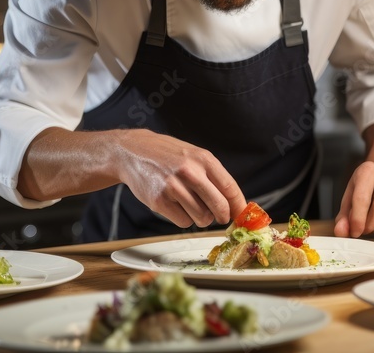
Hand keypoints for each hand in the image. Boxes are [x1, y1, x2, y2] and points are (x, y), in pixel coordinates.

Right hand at [114, 129, 246, 228]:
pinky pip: (183, 222)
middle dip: (222, 216)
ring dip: (200, 217)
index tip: (241, 215)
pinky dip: (183, 219)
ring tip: (190, 204)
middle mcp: (190, 172)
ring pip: (202, 218)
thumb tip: (233, 203)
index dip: (239, 206)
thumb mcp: (193, 155)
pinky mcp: (159, 201)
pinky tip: (176, 206)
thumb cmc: (167, 155)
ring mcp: (173, 187)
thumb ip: (212, 175)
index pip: (230, 188)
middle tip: (220, 217)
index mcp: (203, 159)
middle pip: (219, 207)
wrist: (132, 151)